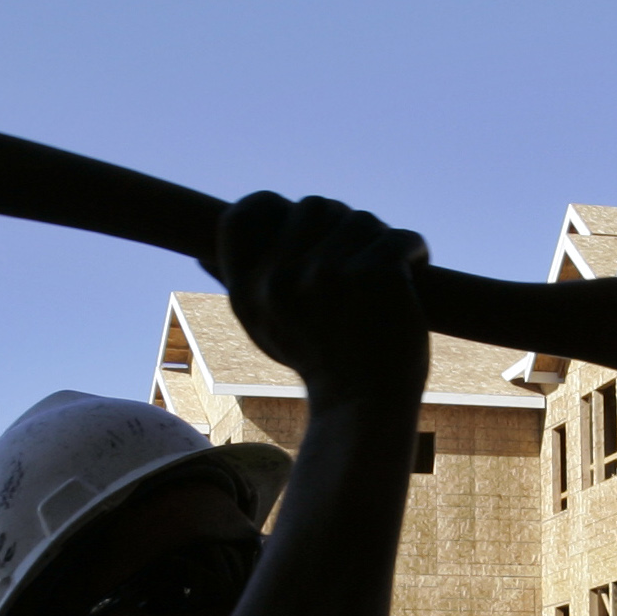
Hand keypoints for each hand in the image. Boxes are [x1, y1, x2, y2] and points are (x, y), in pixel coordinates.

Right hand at [213, 193, 429, 406]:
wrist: (364, 409)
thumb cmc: (321, 366)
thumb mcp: (265, 330)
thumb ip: (244, 286)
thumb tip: (202, 256)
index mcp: (249, 290)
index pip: (242, 216)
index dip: (270, 206)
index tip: (294, 217)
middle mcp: (280, 278)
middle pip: (315, 206)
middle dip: (342, 226)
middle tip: (359, 263)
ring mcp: (327, 273)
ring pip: (362, 219)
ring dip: (380, 242)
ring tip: (384, 280)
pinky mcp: (373, 273)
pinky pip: (401, 236)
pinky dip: (415, 251)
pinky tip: (412, 275)